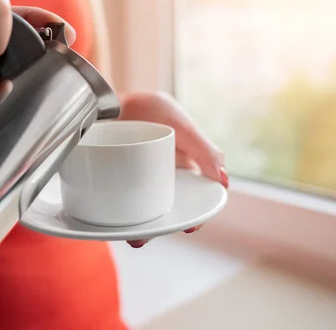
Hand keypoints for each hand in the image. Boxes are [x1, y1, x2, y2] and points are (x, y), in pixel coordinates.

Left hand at [117, 91, 228, 247]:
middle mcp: (160, 180)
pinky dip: (114, 215)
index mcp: (182, 170)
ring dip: (136, 228)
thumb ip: (205, 151)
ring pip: (140, 213)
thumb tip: (225, 181)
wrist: (115, 99)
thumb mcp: (182, 127)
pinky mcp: (112, 182)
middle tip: (146, 237)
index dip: (195, 215)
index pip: (194, 199)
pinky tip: (110, 223)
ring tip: (132, 236)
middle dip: (159, 228)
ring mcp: (135, 182)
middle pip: (165, 211)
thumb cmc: (153, 110)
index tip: (190, 226)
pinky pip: (115, 205)